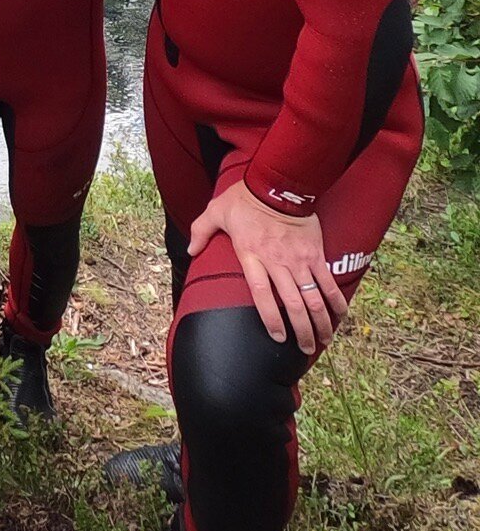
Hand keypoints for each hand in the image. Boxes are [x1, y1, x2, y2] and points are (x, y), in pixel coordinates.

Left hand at [187, 179, 346, 353]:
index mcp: (252, 255)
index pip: (261, 294)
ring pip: (313, 298)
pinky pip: (328, 282)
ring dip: (320, 322)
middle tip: (303, 348)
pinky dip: (336, 300)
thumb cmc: (245, 197)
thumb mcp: (217, 211)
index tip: (277, 337)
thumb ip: (201, 231)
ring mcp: (299, 260)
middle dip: (301, 330)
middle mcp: (277, 262)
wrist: (279, 182)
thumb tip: (190, 250)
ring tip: (323, 339)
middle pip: (292, 304)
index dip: (270, 318)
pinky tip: (340, 316)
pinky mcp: (315, 254)